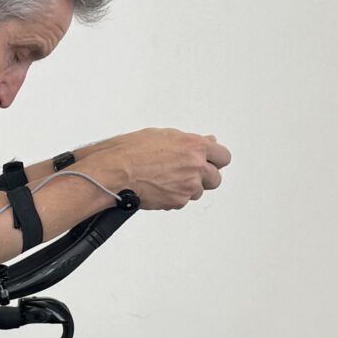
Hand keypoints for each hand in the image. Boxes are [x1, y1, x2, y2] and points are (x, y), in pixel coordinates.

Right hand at [109, 129, 229, 209]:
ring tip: (168, 179)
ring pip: (199, 191)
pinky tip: (160, 186)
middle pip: (216, 178)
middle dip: (205, 176)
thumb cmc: (130, 152)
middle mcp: (196, 166)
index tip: (211, 160)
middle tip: (190, 172)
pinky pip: (182, 201)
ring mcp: (188, 186)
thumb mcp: (163, 135)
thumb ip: (189, 141)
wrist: (113, 172)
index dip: (216, 159)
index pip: (223, 156)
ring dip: (188, 187)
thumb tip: (205, 141)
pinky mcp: (177, 201)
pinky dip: (174, 196)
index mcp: (195, 146)